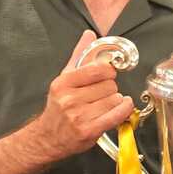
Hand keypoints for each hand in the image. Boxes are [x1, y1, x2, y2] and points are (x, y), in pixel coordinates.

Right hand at [30, 30, 134, 160]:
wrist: (47, 137)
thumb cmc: (58, 108)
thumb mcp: (64, 79)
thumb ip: (79, 56)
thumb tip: (89, 35)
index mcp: (64, 83)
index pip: (98, 69)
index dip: (108, 72)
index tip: (107, 75)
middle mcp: (70, 99)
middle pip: (110, 86)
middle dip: (110, 89)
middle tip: (103, 94)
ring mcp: (79, 116)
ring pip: (115, 100)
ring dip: (116, 101)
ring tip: (106, 104)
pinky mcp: (89, 130)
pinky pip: (117, 114)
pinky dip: (124, 110)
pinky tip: (122, 107)